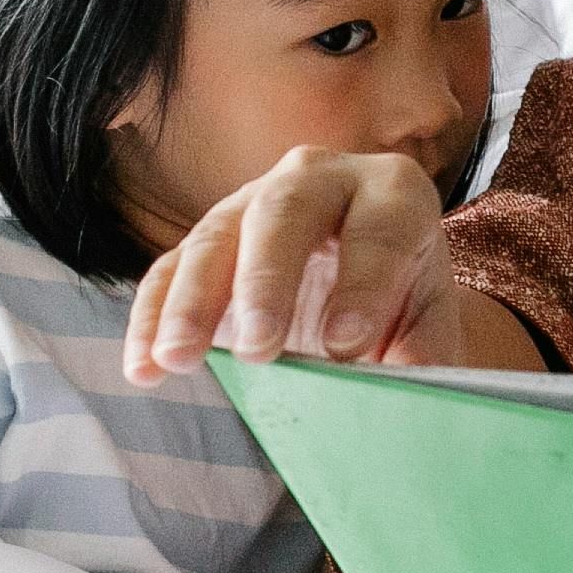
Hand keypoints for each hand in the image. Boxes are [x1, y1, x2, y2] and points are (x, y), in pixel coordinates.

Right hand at [133, 147, 470, 378]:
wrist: (366, 289)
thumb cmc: (403, 304)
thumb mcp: (428, 324)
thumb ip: (423, 352)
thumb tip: (411, 393)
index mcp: (393, 192)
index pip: (380, 227)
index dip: (364, 283)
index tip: (346, 346)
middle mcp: (320, 179)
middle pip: (284, 213)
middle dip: (267, 281)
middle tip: (258, 348)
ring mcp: (253, 202)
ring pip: (214, 237)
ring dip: (192, 302)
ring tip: (179, 359)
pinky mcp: (207, 239)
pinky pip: (170, 269)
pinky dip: (152, 318)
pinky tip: (144, 366)